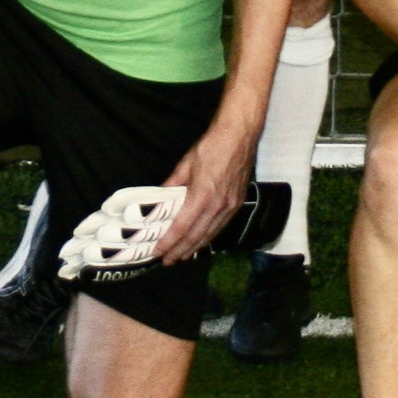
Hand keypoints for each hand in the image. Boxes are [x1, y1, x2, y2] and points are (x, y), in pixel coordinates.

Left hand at [152, 121, 254, 263]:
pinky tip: (201, 241)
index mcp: (202, 196)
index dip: (169, 242)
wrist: (239, 135)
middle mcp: (218, 206)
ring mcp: (230, 206)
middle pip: (196, 236)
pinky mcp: (237, 203)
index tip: (158, 252)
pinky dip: (209, 237)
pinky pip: (221, 226)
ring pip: (210, 235)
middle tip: (167, 261)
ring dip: (195, 248)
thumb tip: (159, 199)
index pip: (182, 227)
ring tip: (182, 256)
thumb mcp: (186, 164)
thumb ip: (172, 185)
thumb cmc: (212, 146)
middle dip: (180, 251)